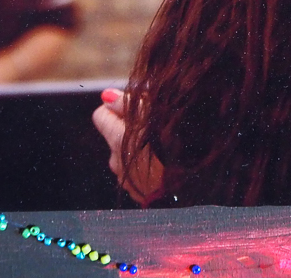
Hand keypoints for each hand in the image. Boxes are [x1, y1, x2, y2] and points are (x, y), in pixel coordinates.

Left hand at [92, 88, 164, 204]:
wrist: (190, 185)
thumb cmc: (172, 144)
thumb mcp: (151, 113)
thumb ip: (126, 103)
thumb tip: (107, 97)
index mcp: (117, 139)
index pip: (100, 115)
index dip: (115, 108)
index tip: (132, 107)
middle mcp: (117, 161)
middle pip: (114, 136)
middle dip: (129, 129)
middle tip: (152, 124)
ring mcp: (127, 181)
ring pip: (127, 156)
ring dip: (138, 149)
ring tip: (162, 146)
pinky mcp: (140, 194)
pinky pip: (137, 175)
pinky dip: (145, 167)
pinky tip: (163, 164)